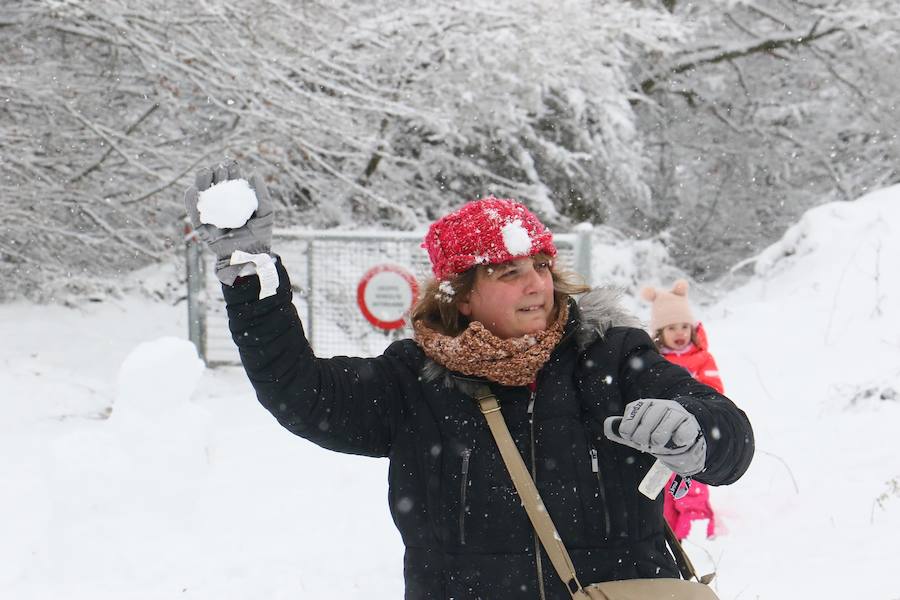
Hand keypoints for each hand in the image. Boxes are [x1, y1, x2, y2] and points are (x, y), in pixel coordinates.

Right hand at [184, 160, 273, 285]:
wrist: (250, 256)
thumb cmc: (260, 235)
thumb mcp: (266, 213)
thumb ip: (262, 194)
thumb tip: (253, 173)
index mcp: (236, 199)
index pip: (230, 180)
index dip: (229, 170)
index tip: (231, 165)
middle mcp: (222, 204)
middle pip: (215, 183)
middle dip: (216, 172)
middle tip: (220, 170)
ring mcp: (211, 213)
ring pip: (202, 192)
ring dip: (202, 180)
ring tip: (207, 173)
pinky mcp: (201, 225)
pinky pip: (193, 211)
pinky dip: (190, 199)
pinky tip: (194, 189)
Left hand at [603, 399, 706, 475]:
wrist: (683, 434)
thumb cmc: (656, 432)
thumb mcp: (637, 431)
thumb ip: (621, 430)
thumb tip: (606, 425)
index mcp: (644, 405)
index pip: (629, 420)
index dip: (629, 433)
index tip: (633, 437)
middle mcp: (660, 405)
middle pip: (645, 426)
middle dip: (643, 440)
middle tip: (648, 443)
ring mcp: (676, 413)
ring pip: (662, 432)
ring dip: (659, 442)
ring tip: (661, 443)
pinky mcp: (690, 424)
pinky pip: (683, 433)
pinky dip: (679, 440)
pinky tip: (677, 441)